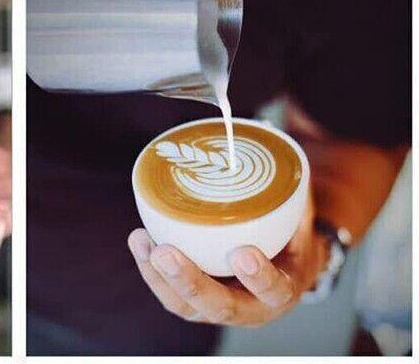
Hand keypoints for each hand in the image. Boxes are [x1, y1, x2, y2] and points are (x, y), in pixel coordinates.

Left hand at [128, 196, 329, 325]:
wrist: (287, 258)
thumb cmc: (290, 229)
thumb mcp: (298, 211)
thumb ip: (285, 184)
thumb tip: (264, 129)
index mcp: (284, 287)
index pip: (275, 290)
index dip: (259, 277)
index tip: (242, 253)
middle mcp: (253, 306)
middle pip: (222, 307)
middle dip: (190, 282)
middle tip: (165, 253)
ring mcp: (222, 305)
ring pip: (189, 306)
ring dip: (160, 277)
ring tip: (143, 243)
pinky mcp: (197, 300)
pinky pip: (171, 293)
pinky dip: (151, 270)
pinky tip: (139, 240)